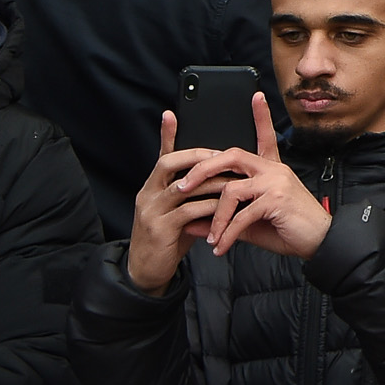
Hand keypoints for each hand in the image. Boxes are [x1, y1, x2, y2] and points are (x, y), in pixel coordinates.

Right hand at [126, 119, 243, 291]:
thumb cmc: (170, 236)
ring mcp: (151, 211)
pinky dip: (211, 207)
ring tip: (237, 181)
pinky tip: (227, 207)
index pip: (162, 154)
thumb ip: (192, 191)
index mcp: (153, 185)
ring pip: (184, 187)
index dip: (166, 134)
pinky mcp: (160, 229)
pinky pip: (189, 212)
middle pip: (169, 163)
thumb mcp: (179, 209)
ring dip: (213, 183)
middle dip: (199, 157)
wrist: (149, 270)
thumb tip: (217, 172)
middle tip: (225, 155)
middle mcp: (148, 193)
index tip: (172, 114)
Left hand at [196, 95, 331, 262]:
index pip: (265, 137)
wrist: (321, 243)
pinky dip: (227, 233)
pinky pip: (241, 215)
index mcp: (272, 170)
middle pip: (231, 156)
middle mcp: (274, 170)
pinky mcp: (276, 200)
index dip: (261, 116)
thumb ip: (223, 220)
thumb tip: (191, 225)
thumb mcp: (251, 224)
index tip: (256, 96)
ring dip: (214, 217)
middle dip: (202, 169)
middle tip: (182, 187)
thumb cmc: (289, 230)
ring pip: (230, 190)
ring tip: (210, 236)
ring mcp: (276, 182)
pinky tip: (221, 246)